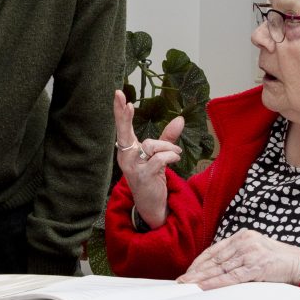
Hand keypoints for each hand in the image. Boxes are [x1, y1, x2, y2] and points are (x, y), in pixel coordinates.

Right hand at [113, 89, 183, 228]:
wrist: (151, 204)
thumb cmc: (152, 177)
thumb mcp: (159, 155)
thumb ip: (168, 137)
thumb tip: (180, 119)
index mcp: (127, 149)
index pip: (122, 126)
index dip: (120, 111)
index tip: (119, 94)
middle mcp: (126, 156)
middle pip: (124, 131)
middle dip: (124, 116)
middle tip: (126, 102)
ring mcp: (133, 166)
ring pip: (151, 145)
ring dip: (168, 146)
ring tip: (175, 152)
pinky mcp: (143, 176)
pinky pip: (160, 158)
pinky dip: (171, 156)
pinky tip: (175, 158)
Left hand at [177, 229, 299, 288]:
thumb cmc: (280, 261)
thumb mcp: (257, 252)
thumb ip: (239, 256)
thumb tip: (218, 268)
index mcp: (242, 236)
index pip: (215, 250)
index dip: (199, 262)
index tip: (188, 272)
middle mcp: (245, 242)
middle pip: (215, 259)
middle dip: (196, 271)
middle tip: (181, 281)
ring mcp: (251, 253)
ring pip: (221, 268)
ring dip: (203, 278)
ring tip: (189, 285)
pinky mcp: (258, 267)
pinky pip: (233, 277)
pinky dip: (217, 282)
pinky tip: (205, 287)